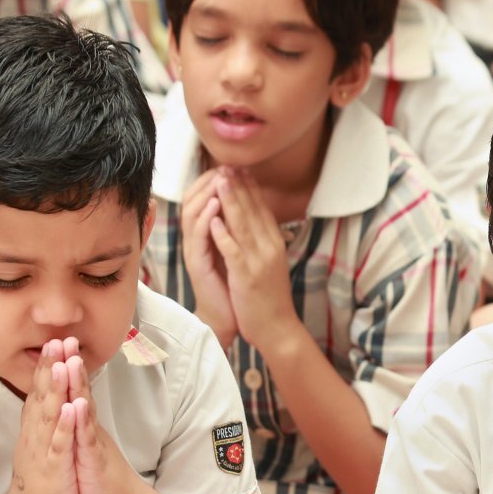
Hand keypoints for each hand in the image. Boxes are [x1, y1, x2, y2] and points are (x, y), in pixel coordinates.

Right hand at [7, 338, 79, 493]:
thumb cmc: (40, 475)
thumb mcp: (39, 441)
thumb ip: (42, 418)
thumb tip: (44, 396)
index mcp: (35, 425)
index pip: (40, 389)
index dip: (48, 366)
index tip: (54, 340)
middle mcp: (36, 432)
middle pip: (42, 395)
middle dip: (50, 368)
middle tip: (55, 340)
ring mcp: (43, 448)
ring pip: (49, 414)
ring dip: (56, 389)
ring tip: (62, 365)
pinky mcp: (53, 466)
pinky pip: (59, 443)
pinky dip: (64, 426)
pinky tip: (70, 409)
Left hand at [63, 345, 144, 493]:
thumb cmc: (97, 472)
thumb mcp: (85, 441)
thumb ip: (80, 420)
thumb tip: (73, 400)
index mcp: (82, 422)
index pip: (73, 388)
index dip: (65, 365)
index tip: (57, 340)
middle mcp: (89, 426)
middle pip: (80, 390)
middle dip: (72, 364)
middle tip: (66, 337)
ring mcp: (93, 440)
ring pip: (85, 408)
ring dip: (79, 385)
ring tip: (73, 361)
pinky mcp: (94, 459)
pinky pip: (88, 438)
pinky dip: (82, 421)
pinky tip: (78, 405)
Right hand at [181, 167, 236, 346]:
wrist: (229, 317)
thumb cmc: (235, 283)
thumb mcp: (238, 248)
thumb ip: (237, 225)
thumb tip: (249, 199)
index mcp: (207, 232)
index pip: (204, 196)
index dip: (215, 178)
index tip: (233, 165)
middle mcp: (196, 238)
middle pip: (193, 199)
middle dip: (208, 180)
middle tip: (224, 166)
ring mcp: (194, 250)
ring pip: (192, 213)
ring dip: (206, 194)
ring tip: (220, 178)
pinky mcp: (196, 264)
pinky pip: (197, 237)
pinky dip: (206, 219)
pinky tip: (216, 206)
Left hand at [209, 169, 299, 352]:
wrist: (277, 328)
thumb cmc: (270, 299)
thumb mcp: (270, 265)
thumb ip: (264, 243)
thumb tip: (255, 224)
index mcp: (275, 244)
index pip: (262, 209)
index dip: (250, 188)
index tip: (239, 169)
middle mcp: (270, 248)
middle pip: (253, 211)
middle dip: (239, 186)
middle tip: (227, 165)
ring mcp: (259, 261)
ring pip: (243, 225)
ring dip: (231, 201)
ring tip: (219, 181)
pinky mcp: (247, 276)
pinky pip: (234, 250)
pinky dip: (224, 234)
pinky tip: (214, 219)